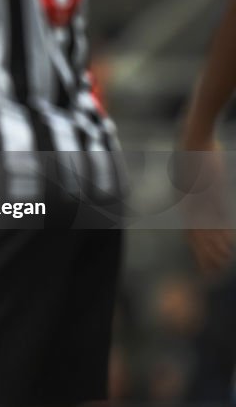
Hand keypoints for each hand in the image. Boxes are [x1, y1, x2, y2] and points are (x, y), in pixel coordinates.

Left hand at [174, 140, 233, 276]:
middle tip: (211, 273)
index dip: (196, 249)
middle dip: (204, 256)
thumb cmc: (193, 151)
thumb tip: (200, 190)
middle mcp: (187, 203)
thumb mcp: (191, 173)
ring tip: (222, 265)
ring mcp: (199, 199)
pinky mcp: (211, 193)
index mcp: (181, 200)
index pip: (189, 231)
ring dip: (215, 250)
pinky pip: (217, 219)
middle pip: (196, 237)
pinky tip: (229, 246)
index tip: (202, 263)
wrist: (194, 137)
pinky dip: (222, 235)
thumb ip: (195, 187)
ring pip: (207, 232)